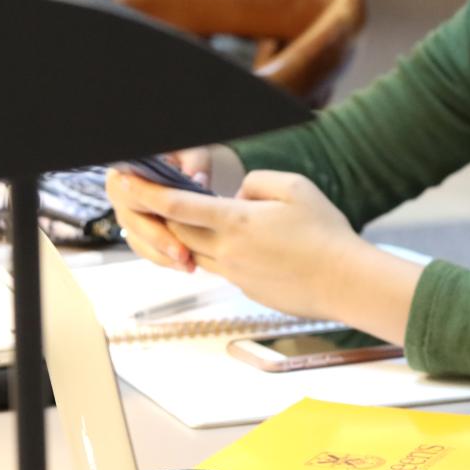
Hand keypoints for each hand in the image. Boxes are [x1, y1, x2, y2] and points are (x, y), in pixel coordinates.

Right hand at [105, 149, 218, 268]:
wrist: (181, 167)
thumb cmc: (183, 156)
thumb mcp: (189, 151)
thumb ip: (193, 161)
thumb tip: (197, 180)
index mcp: (125, 173)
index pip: (128, 191)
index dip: (147, 205)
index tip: (169, 216)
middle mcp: (121, 196)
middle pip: (133, 222)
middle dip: (159, 239)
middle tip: (182, 252)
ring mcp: (129, 217)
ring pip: (139, 242)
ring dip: (162, 256)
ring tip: (187, 265)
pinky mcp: (140, 233)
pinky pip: (147, 251)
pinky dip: (165, 260)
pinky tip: (186, 265)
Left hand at [122, 169, 357, 320]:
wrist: (344, 282)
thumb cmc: (326, 233)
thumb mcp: (295, 188)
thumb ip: (256, 183)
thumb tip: (238, 196)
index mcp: (235, 221)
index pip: (176, 205)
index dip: (146, 191)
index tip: (125, 180)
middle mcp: (226, 250)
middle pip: (177, 230)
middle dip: (158, 213)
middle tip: (146, 197)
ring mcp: (234, 273)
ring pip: (194, 252)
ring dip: (185, 236)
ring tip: (188, 220)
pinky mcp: (245, 288)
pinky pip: (220, 267)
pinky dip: (215, 252)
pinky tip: (237, 245)